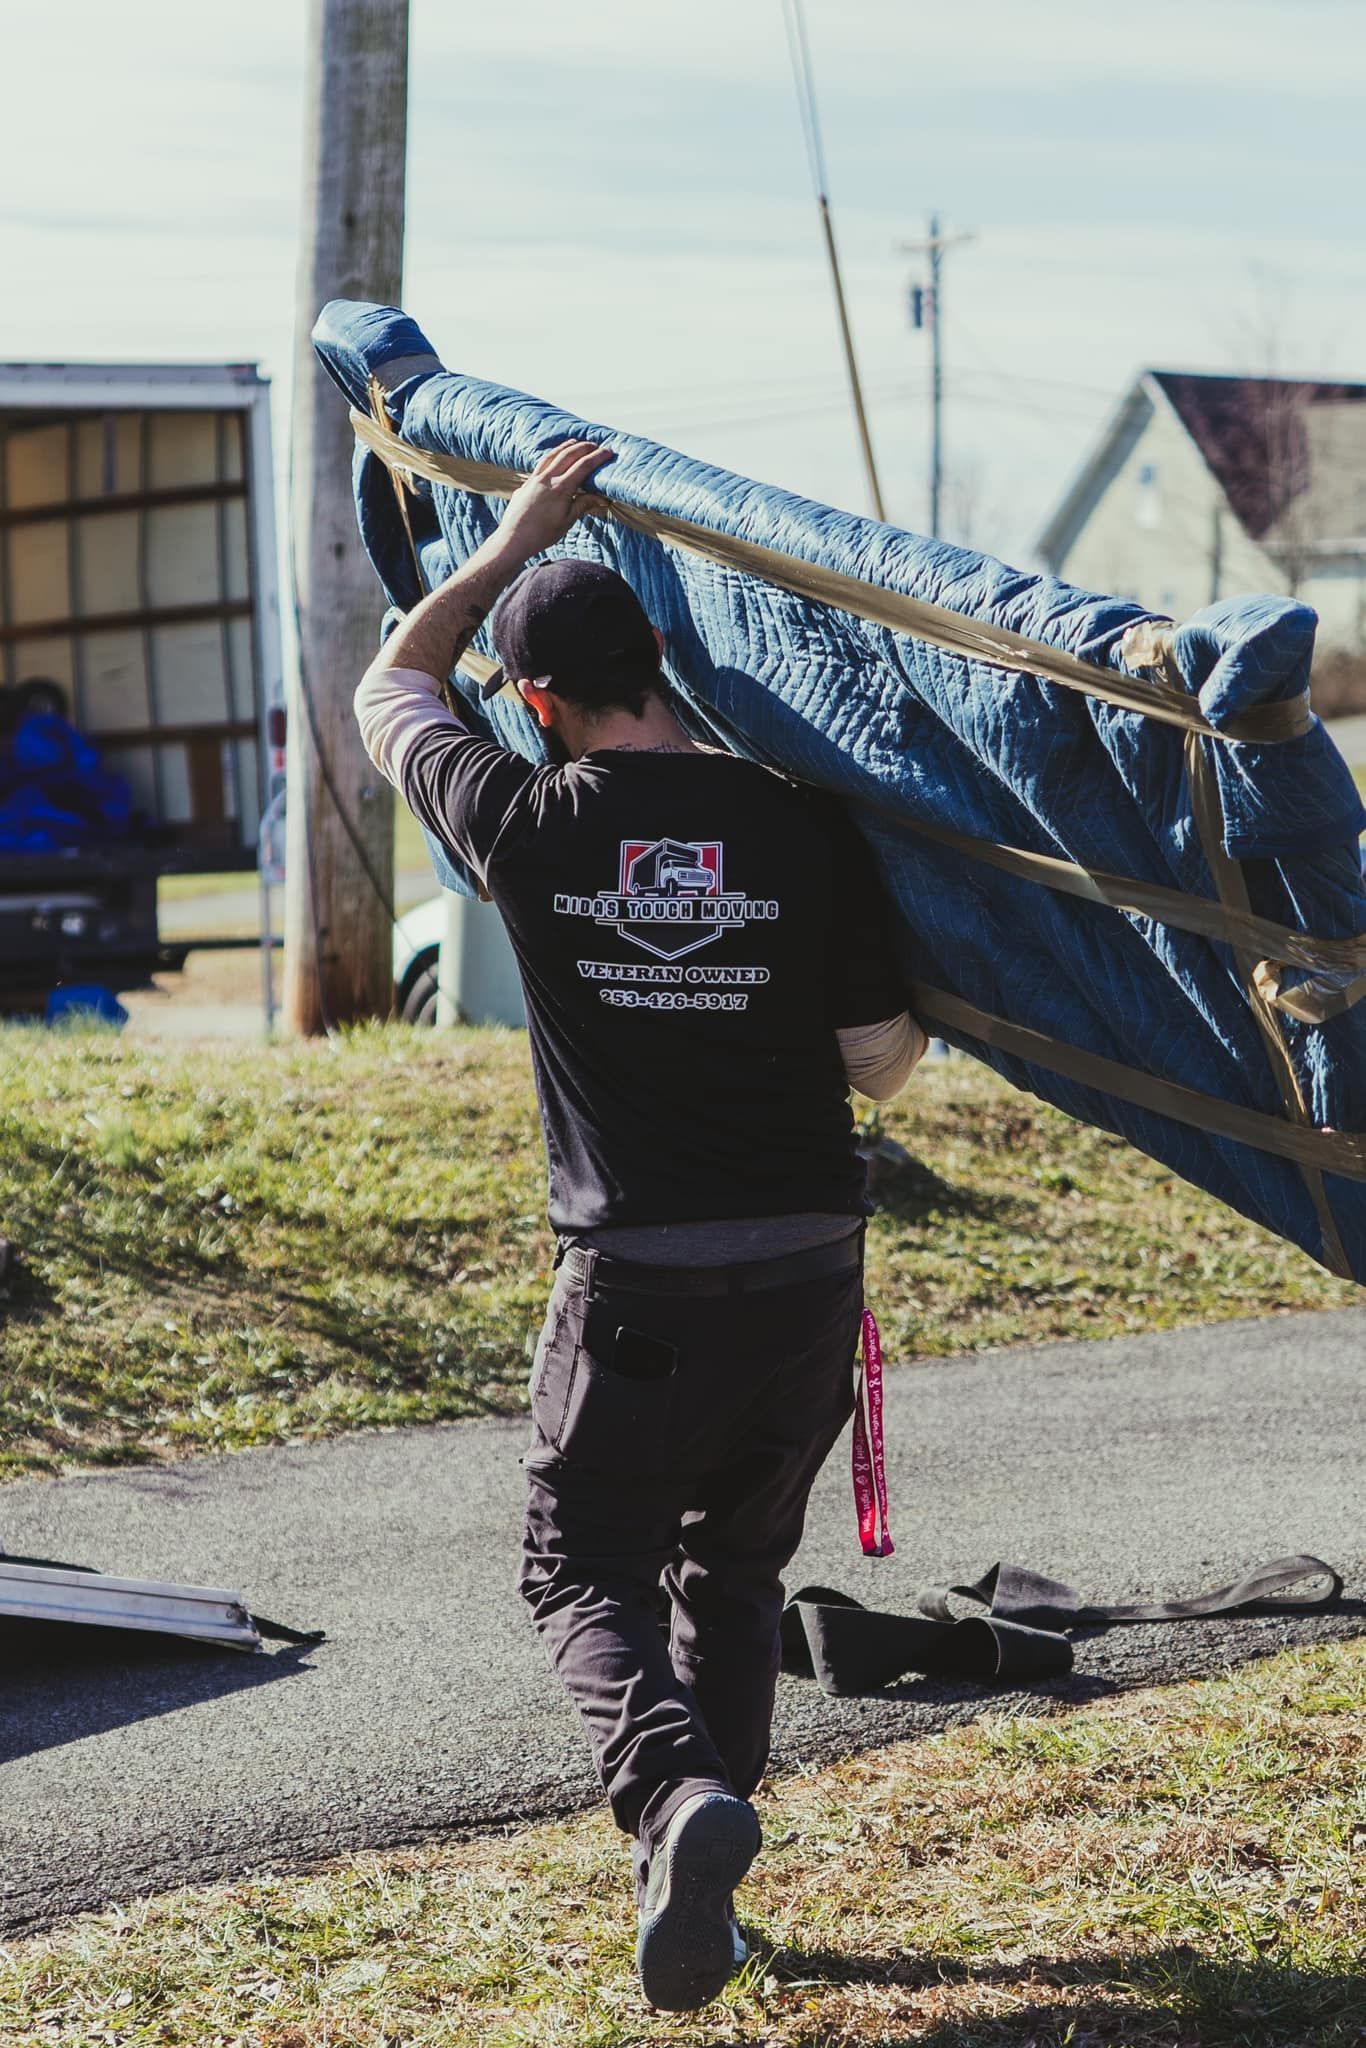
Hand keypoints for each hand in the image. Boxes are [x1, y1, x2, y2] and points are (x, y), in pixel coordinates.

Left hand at [498, 439, 614, 559]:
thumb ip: (584, 504)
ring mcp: (534, 479)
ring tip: (575, 442)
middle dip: (584, 447)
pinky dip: (551, 455)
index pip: (583, 466)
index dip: (597, 457)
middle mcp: (547, 479)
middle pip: (569, 455)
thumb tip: (602, 498)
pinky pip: (541, 463)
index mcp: (561, 488)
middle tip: (595, 445)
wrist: (514, 538)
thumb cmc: (542, 534)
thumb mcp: (567, 521)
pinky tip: (554, 456)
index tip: (608, 452)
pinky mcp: (526, 483)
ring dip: (566, 446)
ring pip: (552, 455)